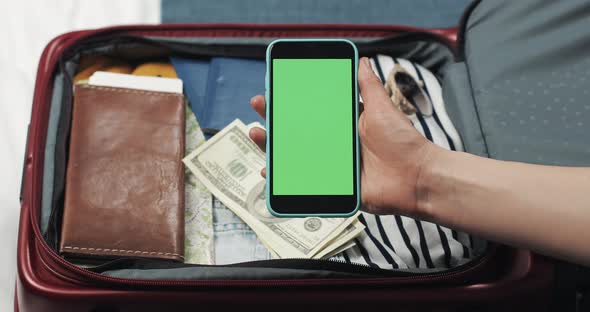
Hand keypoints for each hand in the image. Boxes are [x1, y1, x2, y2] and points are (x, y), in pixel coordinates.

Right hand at [248, 57, 442, 216]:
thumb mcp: (381, 109)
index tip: (272, 94)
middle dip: (273, 123)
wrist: (417, 178)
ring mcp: (332, 169)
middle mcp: (334, 147)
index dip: (290, 105)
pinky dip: (285, 183)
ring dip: (272, 149)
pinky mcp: (335, 189)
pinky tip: (269, 174)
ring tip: (257, 135)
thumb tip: (363, 61)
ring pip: (294, 159)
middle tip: (258, 110)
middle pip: (296, 135)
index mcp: (343, 127)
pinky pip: (305, 186)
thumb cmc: (402, 143)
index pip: (309, 114)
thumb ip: (369, 86)